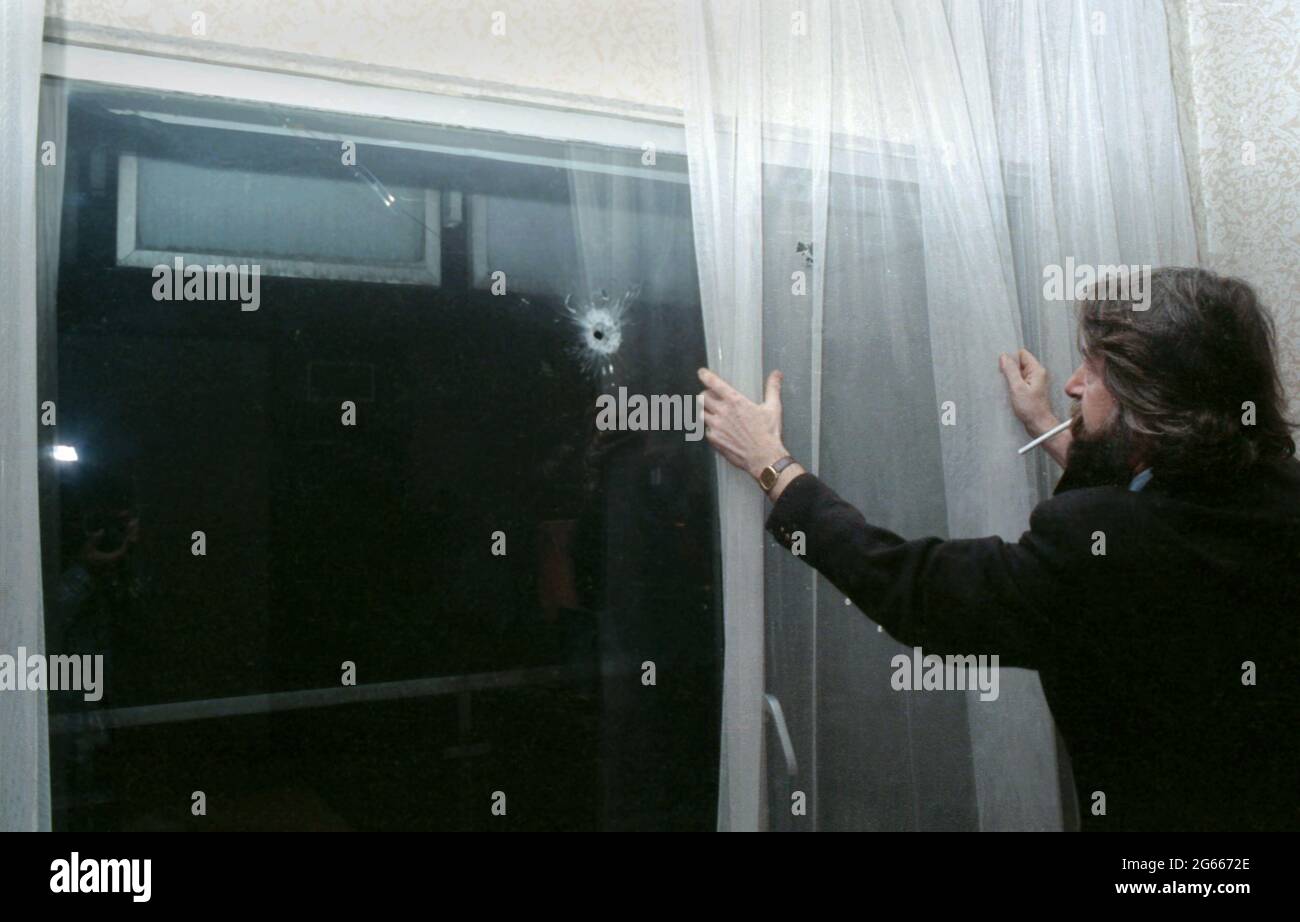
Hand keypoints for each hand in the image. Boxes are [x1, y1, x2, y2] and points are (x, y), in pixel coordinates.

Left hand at [698, 367, 788, 482]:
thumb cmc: (769, 433)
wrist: (763, 457)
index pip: (714, 383)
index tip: (702, 373)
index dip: (705, 376)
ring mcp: (716, 426)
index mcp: (735, 401)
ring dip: (706, 411)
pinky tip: (719, 430)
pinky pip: (706, 430)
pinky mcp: (714, 439)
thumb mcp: (773, 408)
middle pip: (702, 397)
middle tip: (711, 397)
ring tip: (714, 413)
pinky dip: (711, 428)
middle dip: (705, 395)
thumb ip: (772, 388)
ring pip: (701, 413)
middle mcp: (722, 412)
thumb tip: (777, 374)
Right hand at [999, 348, 1057, 435]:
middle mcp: (1037, 374)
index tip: (1002, 365)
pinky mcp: (1030, 389)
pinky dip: (1012, 383)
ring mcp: (1034, 381)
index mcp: (1036, 370)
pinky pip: (1019, 380)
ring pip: (1018, 372)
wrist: (1039, 424)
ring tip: (1007, 386)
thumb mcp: (1017, 388)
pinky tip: (1009, 391)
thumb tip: (1004, 357)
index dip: (1010, 357)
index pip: (1022, 354)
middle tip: (1003, 378)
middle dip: (1009, 368)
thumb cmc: (1031, 408)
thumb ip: (1011, 371)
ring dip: (1010, 377)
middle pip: (1019, 362)